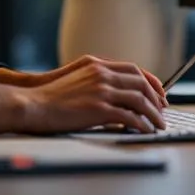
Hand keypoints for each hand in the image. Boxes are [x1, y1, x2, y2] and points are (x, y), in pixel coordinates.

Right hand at [15, 56, 167, 134]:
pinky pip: (130, 116)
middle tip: (162, 110)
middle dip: (156, 98)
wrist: (33, 104)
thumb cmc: (51, 96)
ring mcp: (101, 90)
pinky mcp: (99, 108)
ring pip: (139, 99)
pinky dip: (141, 124)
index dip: (150, 81)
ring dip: (153, 114)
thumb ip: (96, 78)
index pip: (134, 68)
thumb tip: (116, 90)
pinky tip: (144, 130)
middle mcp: (102, 73)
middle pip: (140, 83)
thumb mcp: (77, 77)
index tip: (158, 92)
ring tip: (158, 124)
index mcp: (97, 64)